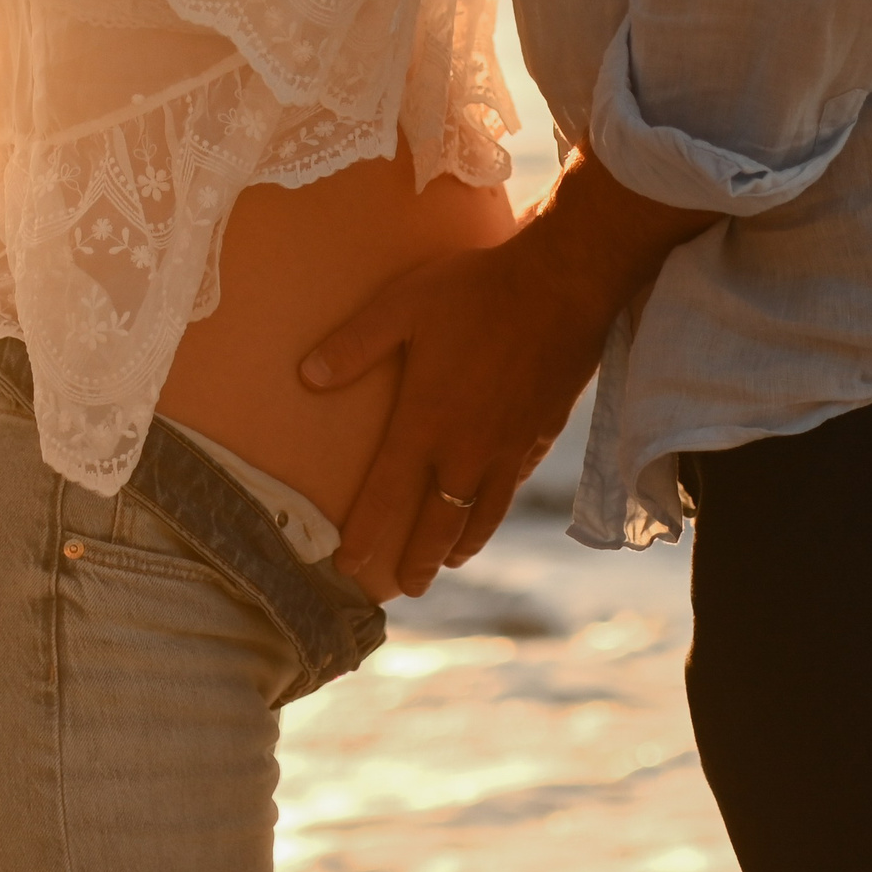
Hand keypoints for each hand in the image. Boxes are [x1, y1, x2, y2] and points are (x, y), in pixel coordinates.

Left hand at [303, 150, 718, 595]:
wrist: (565, 283)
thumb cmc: (477, 290)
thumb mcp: (402, 305)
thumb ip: (353, 345)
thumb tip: (306, 377)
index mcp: (424, 424)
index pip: (385, 498)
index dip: (365, 538)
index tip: (348, 568)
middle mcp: (466, 450)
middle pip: (436, 525)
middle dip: (417, 562)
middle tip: (406, 588)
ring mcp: (508, 448)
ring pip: (480, 516)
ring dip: (460, 546)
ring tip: (447, 563)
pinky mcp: (541, 434)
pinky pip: (513, 488)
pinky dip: (495, 511)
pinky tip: (489, 514)